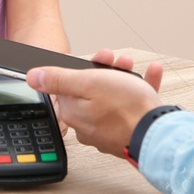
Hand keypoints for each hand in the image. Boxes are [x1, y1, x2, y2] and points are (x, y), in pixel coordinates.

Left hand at [27, 49, 164, 158]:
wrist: (160, 135)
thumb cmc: (126, 109)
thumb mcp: (88, 83)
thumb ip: (59, 79)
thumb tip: (33, 77)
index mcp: (74, 113)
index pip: (70, 85)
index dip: (87, 68)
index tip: (100, 58)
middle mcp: (88, 126)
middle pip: (93, 91)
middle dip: (108, 72)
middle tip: (119, 62)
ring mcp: (109, 132)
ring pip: (115, 98)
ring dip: (125, 79)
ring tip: (134, 68)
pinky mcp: (129, 134)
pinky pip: (132, 108)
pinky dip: (141, 90)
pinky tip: (151, 75)